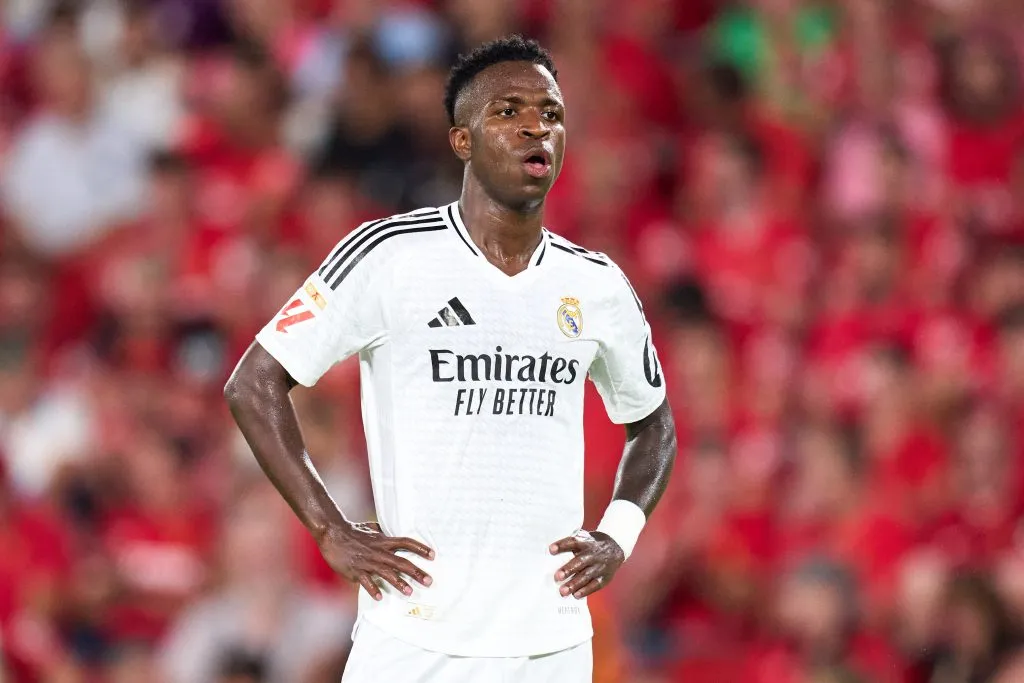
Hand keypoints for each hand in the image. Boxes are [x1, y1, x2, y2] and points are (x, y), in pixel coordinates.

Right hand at [317, 521, 433, 600]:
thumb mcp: (371, 528)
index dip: (420, 548)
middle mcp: (378, 551)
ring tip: (409, 592)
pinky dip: (373, 589)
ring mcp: (367, 562)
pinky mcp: (356, 570)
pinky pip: (366, 581)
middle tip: (429, 581)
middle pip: (401, 562)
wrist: (332, 533)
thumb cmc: (353, 530)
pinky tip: (380, 597)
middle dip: (416, 572)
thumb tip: (391, 534)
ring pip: (387, 573)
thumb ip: (383, 533)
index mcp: (383, 541)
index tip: (433, 555)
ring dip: (399, 583)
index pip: (406, 543)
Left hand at [549, 530, 624, 599]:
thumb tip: (550, 554)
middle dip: (568, 569)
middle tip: (556, 577)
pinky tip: (576, 595)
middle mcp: (593, 554)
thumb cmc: (593, 544)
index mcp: (586, 541)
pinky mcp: (604, 577)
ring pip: (586, 576)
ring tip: (562, 591)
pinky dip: (585, 590)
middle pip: (580, 561)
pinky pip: (595, 585)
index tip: (551, 550)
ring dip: (574, 584)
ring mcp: (600, 566)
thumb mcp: (585, 537)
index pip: (573, 542)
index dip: (562, 545)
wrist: (616, 547)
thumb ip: (571, 544)